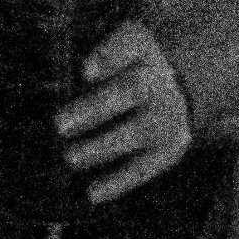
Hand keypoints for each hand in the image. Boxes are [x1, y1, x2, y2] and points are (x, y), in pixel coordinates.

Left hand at [57, 21, 191, 203]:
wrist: (179, 83)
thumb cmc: (128, 61)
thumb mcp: (116, 43)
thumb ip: (93, 53)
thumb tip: (62, 74)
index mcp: (141, 47)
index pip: (127, 45)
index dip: (107, 57)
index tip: (84, 71)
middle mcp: (159, 80)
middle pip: (128, 91)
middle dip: (94, 109)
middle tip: (59, 125)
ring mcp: (167, 117)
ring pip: (135, 132)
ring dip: (101, 147)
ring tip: (69, 158)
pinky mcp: (169, 149)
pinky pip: (144, 168)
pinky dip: (118, 182)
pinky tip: (92, 194)